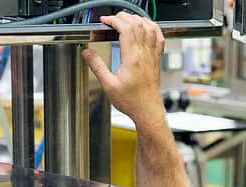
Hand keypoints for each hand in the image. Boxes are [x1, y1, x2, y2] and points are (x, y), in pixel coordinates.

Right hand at [82, 12, 166, 130]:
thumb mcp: (108, 85)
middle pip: (137, 24)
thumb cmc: (132, 101)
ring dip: (137, 19)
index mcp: (133, 58)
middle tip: (112, 19)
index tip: (105, 21)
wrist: (147, 111)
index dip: (114, 20)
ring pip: (149, 27)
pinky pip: (159, 37)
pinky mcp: (156, 59)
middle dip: (123, 17)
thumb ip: (97, 66)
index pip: (126, 29)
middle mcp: (144, 54)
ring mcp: (152, 56)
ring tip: (126, 19)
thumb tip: (87, 53)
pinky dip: (152, 27)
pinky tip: (146, 26)